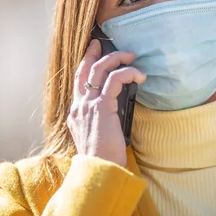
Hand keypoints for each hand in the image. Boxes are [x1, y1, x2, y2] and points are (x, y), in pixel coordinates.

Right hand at [67, 39, 145, 166]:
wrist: (99, 171)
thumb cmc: (104, 158)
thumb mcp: (98, 135)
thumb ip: (101, 119)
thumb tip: (116, 105)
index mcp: (76, 113)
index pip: (78, 81)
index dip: (85, 63)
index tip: (93, 50)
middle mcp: (79, 106)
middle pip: (85, 69)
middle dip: (96, 53)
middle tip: (107, 44)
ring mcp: (88, 105)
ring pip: (99, 69)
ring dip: (116, 58)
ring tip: (131, 57)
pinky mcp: (101, 107)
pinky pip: (115, 79)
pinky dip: (128, 72)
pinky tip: (139, 75)